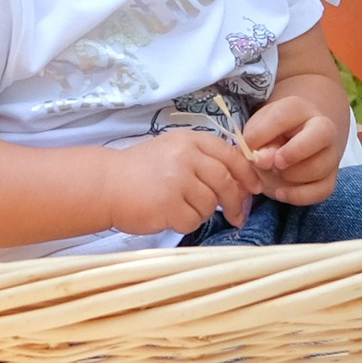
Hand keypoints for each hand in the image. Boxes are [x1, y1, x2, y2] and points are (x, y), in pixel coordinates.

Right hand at [103, 129, 259, 236]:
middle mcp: (185, 156)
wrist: (107, 184)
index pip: (231, 155)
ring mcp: (176, 180)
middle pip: (226, 182)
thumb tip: (242, 182)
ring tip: (182, 207)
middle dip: (236, 201)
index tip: (254, 189)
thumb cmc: (142, 171)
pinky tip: (169, 215)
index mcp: (190, 140)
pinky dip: (185, 222)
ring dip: (202, 212)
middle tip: (237, 215)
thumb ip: (205, 160)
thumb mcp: (174, 152)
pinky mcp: (167, 204)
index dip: (247, 174)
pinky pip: (192, 220)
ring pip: (210, 204)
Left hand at [241, 93, 345, 203]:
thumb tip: (263, 160)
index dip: (265, 132)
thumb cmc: (267, 136)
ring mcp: (330, 154)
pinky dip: (299, 196)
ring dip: (292, 176)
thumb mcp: (256, 132)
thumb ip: (255, 142)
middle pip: (323, 134)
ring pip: (321, 166)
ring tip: (275, 172)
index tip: (248, 146)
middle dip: (295, 151)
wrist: (284, 148)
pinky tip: (281, 192)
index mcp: (299, 109)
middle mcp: (322, 128)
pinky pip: (323, 190)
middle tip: (275, 162)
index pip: (287, 113)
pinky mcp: (330, 178)